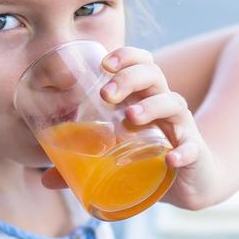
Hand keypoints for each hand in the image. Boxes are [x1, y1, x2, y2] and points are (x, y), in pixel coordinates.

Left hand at [40, 45, 222, 209]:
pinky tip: (170, 158)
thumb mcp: (115, 156)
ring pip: (173, 104)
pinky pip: (192, 148)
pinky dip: (183, 151)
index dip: (126, 56)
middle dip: (129, 78)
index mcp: (145, 98)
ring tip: (130, 116)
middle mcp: (165, 106)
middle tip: (106, 94)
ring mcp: (182, 128)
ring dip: (151, 107)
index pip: (141, 63)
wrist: (192, 182)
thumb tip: (44, 180)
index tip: (104, 64)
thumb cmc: (150, 158)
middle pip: (154, 76)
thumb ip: (82, 164)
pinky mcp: (194, 153)